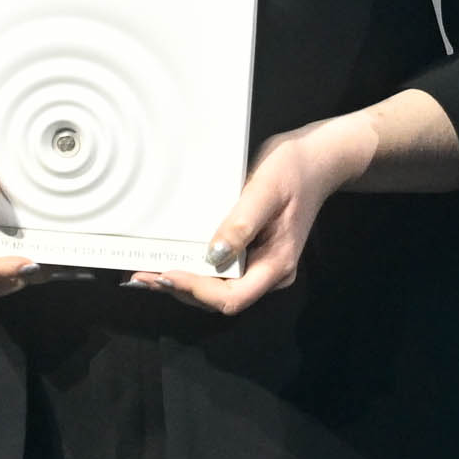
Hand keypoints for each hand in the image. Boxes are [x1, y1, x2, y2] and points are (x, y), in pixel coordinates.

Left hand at [132, 112, 379, 314]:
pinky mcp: (252, 256)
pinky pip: (221, 273)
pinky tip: (169, 261)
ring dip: (182, 284)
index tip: (165, 273)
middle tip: (141, 277)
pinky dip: (193, 271)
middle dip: (180, 290)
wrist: (318, 159)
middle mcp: (269, 273)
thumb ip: (242, 223)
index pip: (233, 297)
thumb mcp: (266, 189)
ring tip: (145, 274)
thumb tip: (214, 256)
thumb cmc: (294, 169)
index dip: (196, 290)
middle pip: (220, 299)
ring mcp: (261, 266)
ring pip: (218, 290)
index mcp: (277, 263)